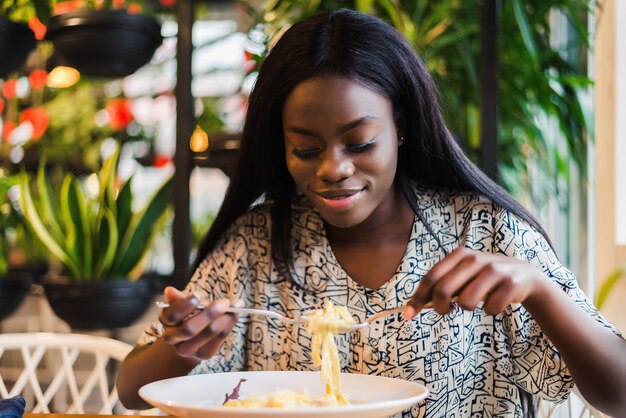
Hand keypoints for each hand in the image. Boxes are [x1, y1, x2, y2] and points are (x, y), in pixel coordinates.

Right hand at [159, 286, 242, 359]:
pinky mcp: (204, 354)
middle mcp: (174, 339)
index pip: (173, 315)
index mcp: (166, 322)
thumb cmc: (187, 315)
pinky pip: (220, 338)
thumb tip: (169, 291)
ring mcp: (188, 349)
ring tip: (236, 305)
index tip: (198, 294)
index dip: (185, 305)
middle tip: (224, 302)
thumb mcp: (182, 305)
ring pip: (209, 332)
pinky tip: (235, 314)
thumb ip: (179, 299)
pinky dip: (230, 324)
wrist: (189, 339)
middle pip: (191, 328)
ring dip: (226, 317)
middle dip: (209, 314)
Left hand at [403, 247, 545, 318]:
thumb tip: (411, 308)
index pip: (430, 278)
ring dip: (468, 308)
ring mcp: (494, 270)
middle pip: (443, 290)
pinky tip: (496, 301)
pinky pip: (490, 309)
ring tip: (476, 301)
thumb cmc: (483, 279)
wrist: (524, 276)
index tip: (408, 315)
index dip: (417, 297)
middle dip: (439, 307)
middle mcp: (474, 259)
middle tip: (445, 311)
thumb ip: (440, 286)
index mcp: (459, 255)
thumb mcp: (462, 276)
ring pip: (466, 303)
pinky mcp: (511, 283)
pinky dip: (490, 311)